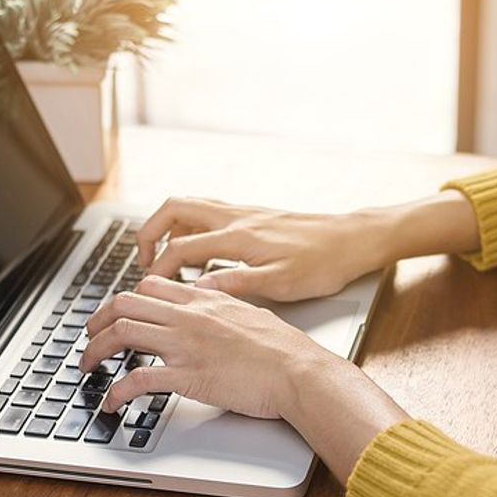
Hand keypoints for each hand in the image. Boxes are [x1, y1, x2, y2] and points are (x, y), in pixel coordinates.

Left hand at [82, 275, 409, 480]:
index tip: (115, 316)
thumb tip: (212, 300)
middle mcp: (189, 316)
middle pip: (124, 304)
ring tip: (87, 367)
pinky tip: (111, 403)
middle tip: (89, 340)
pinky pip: (138, 379)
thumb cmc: (285, 350)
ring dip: (95, 351)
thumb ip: (224, 305)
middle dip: (96, 322)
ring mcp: (186, 344)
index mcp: (205, 300)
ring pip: (122, 333)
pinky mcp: (188, 376)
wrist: (300, 372)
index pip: (149, 287)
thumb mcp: (251, 312)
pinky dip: (116, 392)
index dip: (123, 300)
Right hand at [135, 197, 390, 301]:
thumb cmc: (323, 263)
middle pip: (173, 209)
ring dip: (169, 226)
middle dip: (149, 232)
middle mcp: (236, 218)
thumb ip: (236, 284)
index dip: (157, 270)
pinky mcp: (254, 215)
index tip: (149, 291)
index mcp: (238, 237)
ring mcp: (244, 213)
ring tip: (165, 256)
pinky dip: (192, 226)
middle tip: (144, 261)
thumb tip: (197, 289)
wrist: (353, 240)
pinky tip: (201, 251)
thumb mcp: (281, 283)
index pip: (180, 248)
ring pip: (190, 206)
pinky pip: (209, 212)